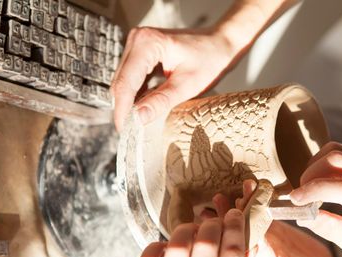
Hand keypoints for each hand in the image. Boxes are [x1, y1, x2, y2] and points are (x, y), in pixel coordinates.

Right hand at [112, 27, 235, 130]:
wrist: (221, 43)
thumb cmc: (210, 59)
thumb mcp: (187, 85)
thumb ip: (161, 101)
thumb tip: (138, 118)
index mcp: (147, 43)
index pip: (126, 82)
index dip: (123, 109)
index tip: (125, 131)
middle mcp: (137, 39)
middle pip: (121, 81)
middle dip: (123, 108)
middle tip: (129, 133)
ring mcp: (138, 44)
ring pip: (124, 80)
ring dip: (128, 102)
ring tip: (135, 124)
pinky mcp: (141, 52)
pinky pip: (132, 77)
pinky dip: (135, 94)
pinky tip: (143, 109)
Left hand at [132, 210, 255, 256]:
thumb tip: (250, 243)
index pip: (234, 253)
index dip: (235, 227)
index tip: (234, 215)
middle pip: (207, 244)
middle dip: (212, 223)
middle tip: (214, 221)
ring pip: (178, 247)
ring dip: (186, 230)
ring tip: (191, 230)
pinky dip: (156, 247)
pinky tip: (166, 247)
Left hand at [235, 180, 341, 256]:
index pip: (252, 247)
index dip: (241, 231)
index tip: (230, 216)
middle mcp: (266, 252)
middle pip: (244, 231)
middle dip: (232, 215)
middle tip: (218, 198)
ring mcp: (271, 241)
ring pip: (252, 219)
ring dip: (242, 204)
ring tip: (232, 187)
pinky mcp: (279, 232)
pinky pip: (265, 213)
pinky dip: (258, 200)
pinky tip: (250, 186)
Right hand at [290, 142, 341, 256]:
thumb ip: (329, 228)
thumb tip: (303, 216)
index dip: (315, 190)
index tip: (294, 199)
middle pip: (337, 159)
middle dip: (311, 174)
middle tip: (301, 195)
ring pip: (336, 151)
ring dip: (315, 165)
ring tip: (308, 187)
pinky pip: (338, 151)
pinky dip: (321, 161)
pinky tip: (317, 180)